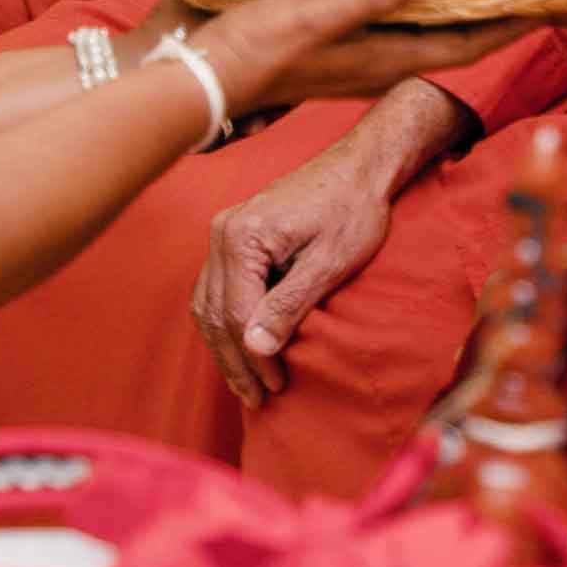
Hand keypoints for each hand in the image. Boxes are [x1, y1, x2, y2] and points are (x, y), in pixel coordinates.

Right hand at [167, 0, 525, 118]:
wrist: (202, 79)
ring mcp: (362, 52)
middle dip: (496, 3)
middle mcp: (384, 57)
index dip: (514, 20)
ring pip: (428, 21)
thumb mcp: (314, 16)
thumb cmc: (256, 49)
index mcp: (387, 56)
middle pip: (457, 29)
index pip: (470, 40)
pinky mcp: (339, 40)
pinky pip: (395, 13)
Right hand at [192, 135, 401, 406]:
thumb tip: (255, 347)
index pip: (236, 313)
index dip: (254, 357)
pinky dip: (225, 323)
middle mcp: (222, 233)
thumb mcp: (328, 262)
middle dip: (234, 361)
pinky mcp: (234, 236)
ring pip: (207, 304)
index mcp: (242, 237)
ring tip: (246, 384)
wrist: (358, 168)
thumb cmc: (352, 211)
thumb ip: (289, 304)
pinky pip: (216, 289)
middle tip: (256, 399)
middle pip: (214, 313)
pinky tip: (241, 347)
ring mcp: (224, 232)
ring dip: (225, 347)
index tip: (276, 386)